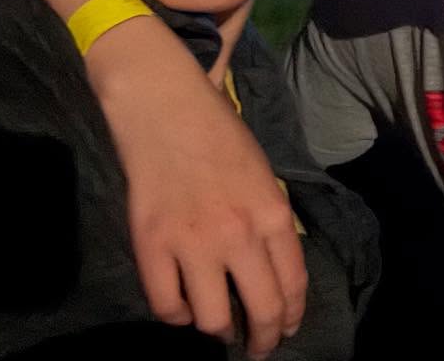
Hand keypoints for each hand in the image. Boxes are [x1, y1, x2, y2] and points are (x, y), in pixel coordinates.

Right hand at [87, 17, 305, 357]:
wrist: (166, 107)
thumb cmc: (220, 134)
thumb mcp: (263, 175)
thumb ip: (271, 221)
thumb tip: (273, 267)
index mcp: (272, 213)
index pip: (292, 283)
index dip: (290, 316)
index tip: (285, 329)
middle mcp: (238, 234)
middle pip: (260, 308)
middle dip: (263, 338)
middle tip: (257, 347)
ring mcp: (193, 243)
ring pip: (212, 320)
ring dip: (217, 332)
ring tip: (218, 330)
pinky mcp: (151, 246)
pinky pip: (166, 304)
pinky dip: (176, 315)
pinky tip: (182, 307)